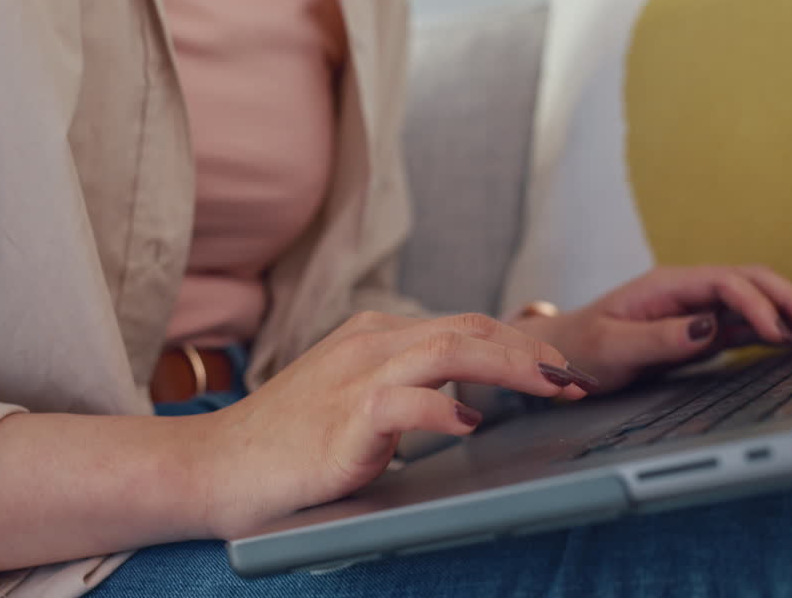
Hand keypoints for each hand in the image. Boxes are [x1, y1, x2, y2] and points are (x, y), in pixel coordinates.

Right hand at [196, 311, 590, 539]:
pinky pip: (407, 401)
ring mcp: (357, 374)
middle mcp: (372, 342)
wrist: (214, 466)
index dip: (522, 343)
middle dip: (533, 351)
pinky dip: (446, 408)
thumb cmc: (287, 443)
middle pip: (471, 328)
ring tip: (553, 387)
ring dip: (513, 367)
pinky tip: (471, 423)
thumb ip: (407, 389)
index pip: (466, 325)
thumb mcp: (356, 401)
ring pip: (452, 349)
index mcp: (377, 335)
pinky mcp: (344, 416)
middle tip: (577, 378)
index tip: (562, 370)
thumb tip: (468, 400)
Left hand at [515, 265, 791, 393]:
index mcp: (664, 285)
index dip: (757, 304)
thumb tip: (708, 327)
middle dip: (789, 300)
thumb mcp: (611, 348)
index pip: (725, 282)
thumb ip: (658, 338)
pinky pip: (744, 325)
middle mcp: (685, 292)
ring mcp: (694, 310)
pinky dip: (774, 331)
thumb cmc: (576, 351)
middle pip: (750, 281)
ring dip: (789, 314)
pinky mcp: (698, 332)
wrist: (555, 357)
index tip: (777, 334)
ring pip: (754, 301)